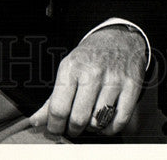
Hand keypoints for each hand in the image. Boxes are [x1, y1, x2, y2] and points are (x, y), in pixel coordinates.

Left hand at [29, 26, 146, 136]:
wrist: (119, 37)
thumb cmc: (90, 57)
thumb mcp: (68, 69)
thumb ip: (52, 98)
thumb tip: (35, 121)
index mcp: (71, 67)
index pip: (58, 109)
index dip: (55, 126)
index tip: (57, 128)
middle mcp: (93, 72)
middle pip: (78, 118)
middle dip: (73, 129)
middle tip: (73, 127)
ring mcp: (114, 79)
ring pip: (99, 121)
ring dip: (92, 128)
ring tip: (90, 120)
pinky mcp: (132, 85)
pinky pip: (120, 120)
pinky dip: (110, 128)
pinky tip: (105, 121)